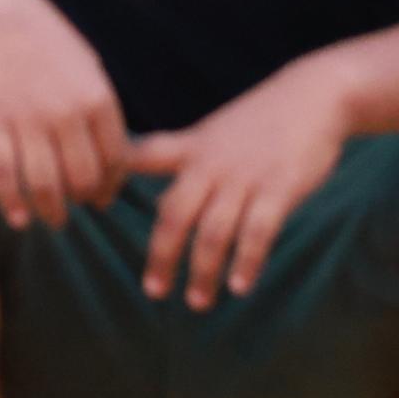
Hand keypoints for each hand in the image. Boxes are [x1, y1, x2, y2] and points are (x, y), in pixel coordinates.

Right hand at [0, 0, 133, 228]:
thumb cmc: (50, 47)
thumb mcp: (90, 69)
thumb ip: (105, 113)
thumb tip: (116, 164)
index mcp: (97, 98)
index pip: (116, 161)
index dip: (111, 186)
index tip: (102, 197)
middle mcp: (65, 113)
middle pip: (83, 180)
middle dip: (83, 200)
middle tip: (77, 205)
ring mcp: (27, 120)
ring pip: (45, 186)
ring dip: (52, 212)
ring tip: (54, 219)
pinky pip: (4, 176)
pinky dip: (11, 203)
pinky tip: (19, 218)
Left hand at [129, 60, 349, 308]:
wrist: (315, 96)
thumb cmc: (261, 118)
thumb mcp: (212, 130)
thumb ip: (180, 156)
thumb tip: (151, 188)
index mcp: (192, 147)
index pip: (141, 157)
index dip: (111, 175)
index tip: (84, 202)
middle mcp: (211, 164)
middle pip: (174, 215)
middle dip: (162, 257)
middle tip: (154, 291)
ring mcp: (245, 177)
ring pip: (214, 232)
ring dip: (204, 271)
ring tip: (197, 302)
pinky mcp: (279, 189)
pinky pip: (258, 232)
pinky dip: (247, 261)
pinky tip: (240, 286)